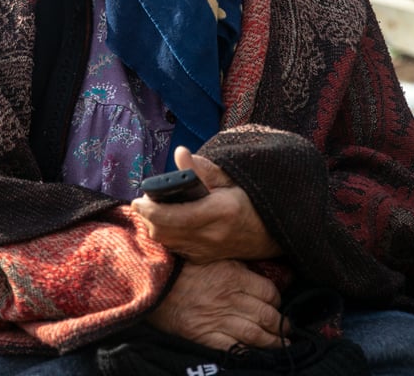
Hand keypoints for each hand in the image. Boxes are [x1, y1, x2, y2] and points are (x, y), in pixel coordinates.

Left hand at [131, 147, 281, 263]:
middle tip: (143, 202)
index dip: (150, 209)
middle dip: (147, 217)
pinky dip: (167, 236)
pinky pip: (177, 249)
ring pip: (167, 243)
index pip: (174, 216)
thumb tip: (180, 154)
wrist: (275, 231)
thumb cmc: (252, 198)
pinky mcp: (206, 259)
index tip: (138, 199)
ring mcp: (209, 251)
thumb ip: (203, 169)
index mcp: (220, 212)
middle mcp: (213, 236)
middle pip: (164, 232)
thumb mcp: (232, 177)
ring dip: (154, 227)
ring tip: (153, 210)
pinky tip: (168, 222)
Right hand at [147, 259, 288, 348]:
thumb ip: (237, 266)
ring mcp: (219, 319)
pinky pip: (235, 348)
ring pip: (256, 334)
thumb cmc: (182, 267)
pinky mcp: (206, 335)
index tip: (278, 304)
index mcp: (234, 276)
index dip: (277, 300)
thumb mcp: (213, 257)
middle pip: (267, 315)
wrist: (152, 282)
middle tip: (288, 329)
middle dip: (281, 324)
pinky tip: (258, 355)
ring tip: (282, 344)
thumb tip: (260, 271)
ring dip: (273, 341)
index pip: (269, 292)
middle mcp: (231, 298)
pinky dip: (249, 353)